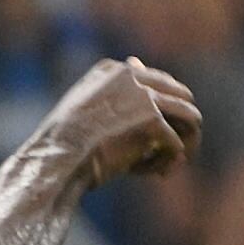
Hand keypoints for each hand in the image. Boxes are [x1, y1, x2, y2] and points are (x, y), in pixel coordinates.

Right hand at [43, 57, 201, 188]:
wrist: (53, 162)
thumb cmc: (62, 144)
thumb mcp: (84, 111)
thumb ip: (113, 96)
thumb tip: (137, 70)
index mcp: (112, 71)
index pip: (159, 82)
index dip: (163, 111)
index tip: (156, 135)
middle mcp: (131, 76)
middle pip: (181, 96)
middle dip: (181, 125)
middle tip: (174, 152)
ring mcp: (143, 97)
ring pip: (190, 116)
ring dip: (186, 142)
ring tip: (171, 164)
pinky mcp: (152, 121)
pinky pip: (177, 144)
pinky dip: (170, 162)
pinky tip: (157, 174)